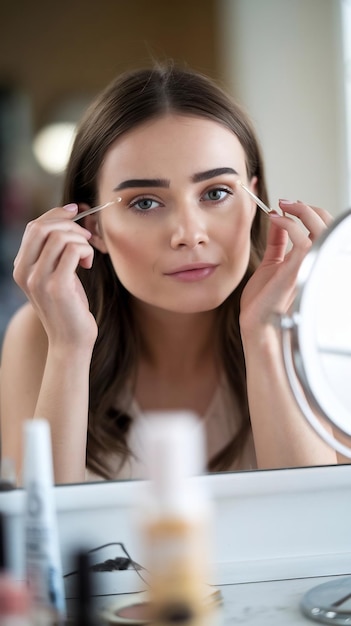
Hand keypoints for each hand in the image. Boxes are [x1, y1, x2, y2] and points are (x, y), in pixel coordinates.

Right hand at [13, 204, 97, 348]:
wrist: (70, 341)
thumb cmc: (69, 307)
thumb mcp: (56, 276)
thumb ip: (54, 253)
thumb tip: (69, 219)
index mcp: (21, 267)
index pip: (33, 227)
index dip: (56, 214)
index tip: (76, 211)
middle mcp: (25, 272)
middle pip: (42, 227)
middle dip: (69, 224)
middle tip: (86, 237)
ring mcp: (39, 279)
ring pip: (60, 236)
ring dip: (81, 240)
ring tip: (88, 256)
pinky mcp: (57, 286)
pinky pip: (73, 250)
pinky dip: (86, 250)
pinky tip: (89, 264)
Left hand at [240, 200, 332, 336]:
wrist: (255, 321)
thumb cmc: (262, 300)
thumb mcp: (272, 262)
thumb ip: (278, 241)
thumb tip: (279, 218)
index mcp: (310, 261)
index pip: (323, 230)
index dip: (310, 213)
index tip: (288, 206)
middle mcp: (314, 263)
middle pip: (328, 225)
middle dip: (308, 208)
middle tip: (285, 203)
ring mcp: (308, 267)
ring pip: (322, 228)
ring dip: (302, 211)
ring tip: (282, 206)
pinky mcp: (298, 271)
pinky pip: (303, 240)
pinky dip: (290, 224)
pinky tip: (275, 219)